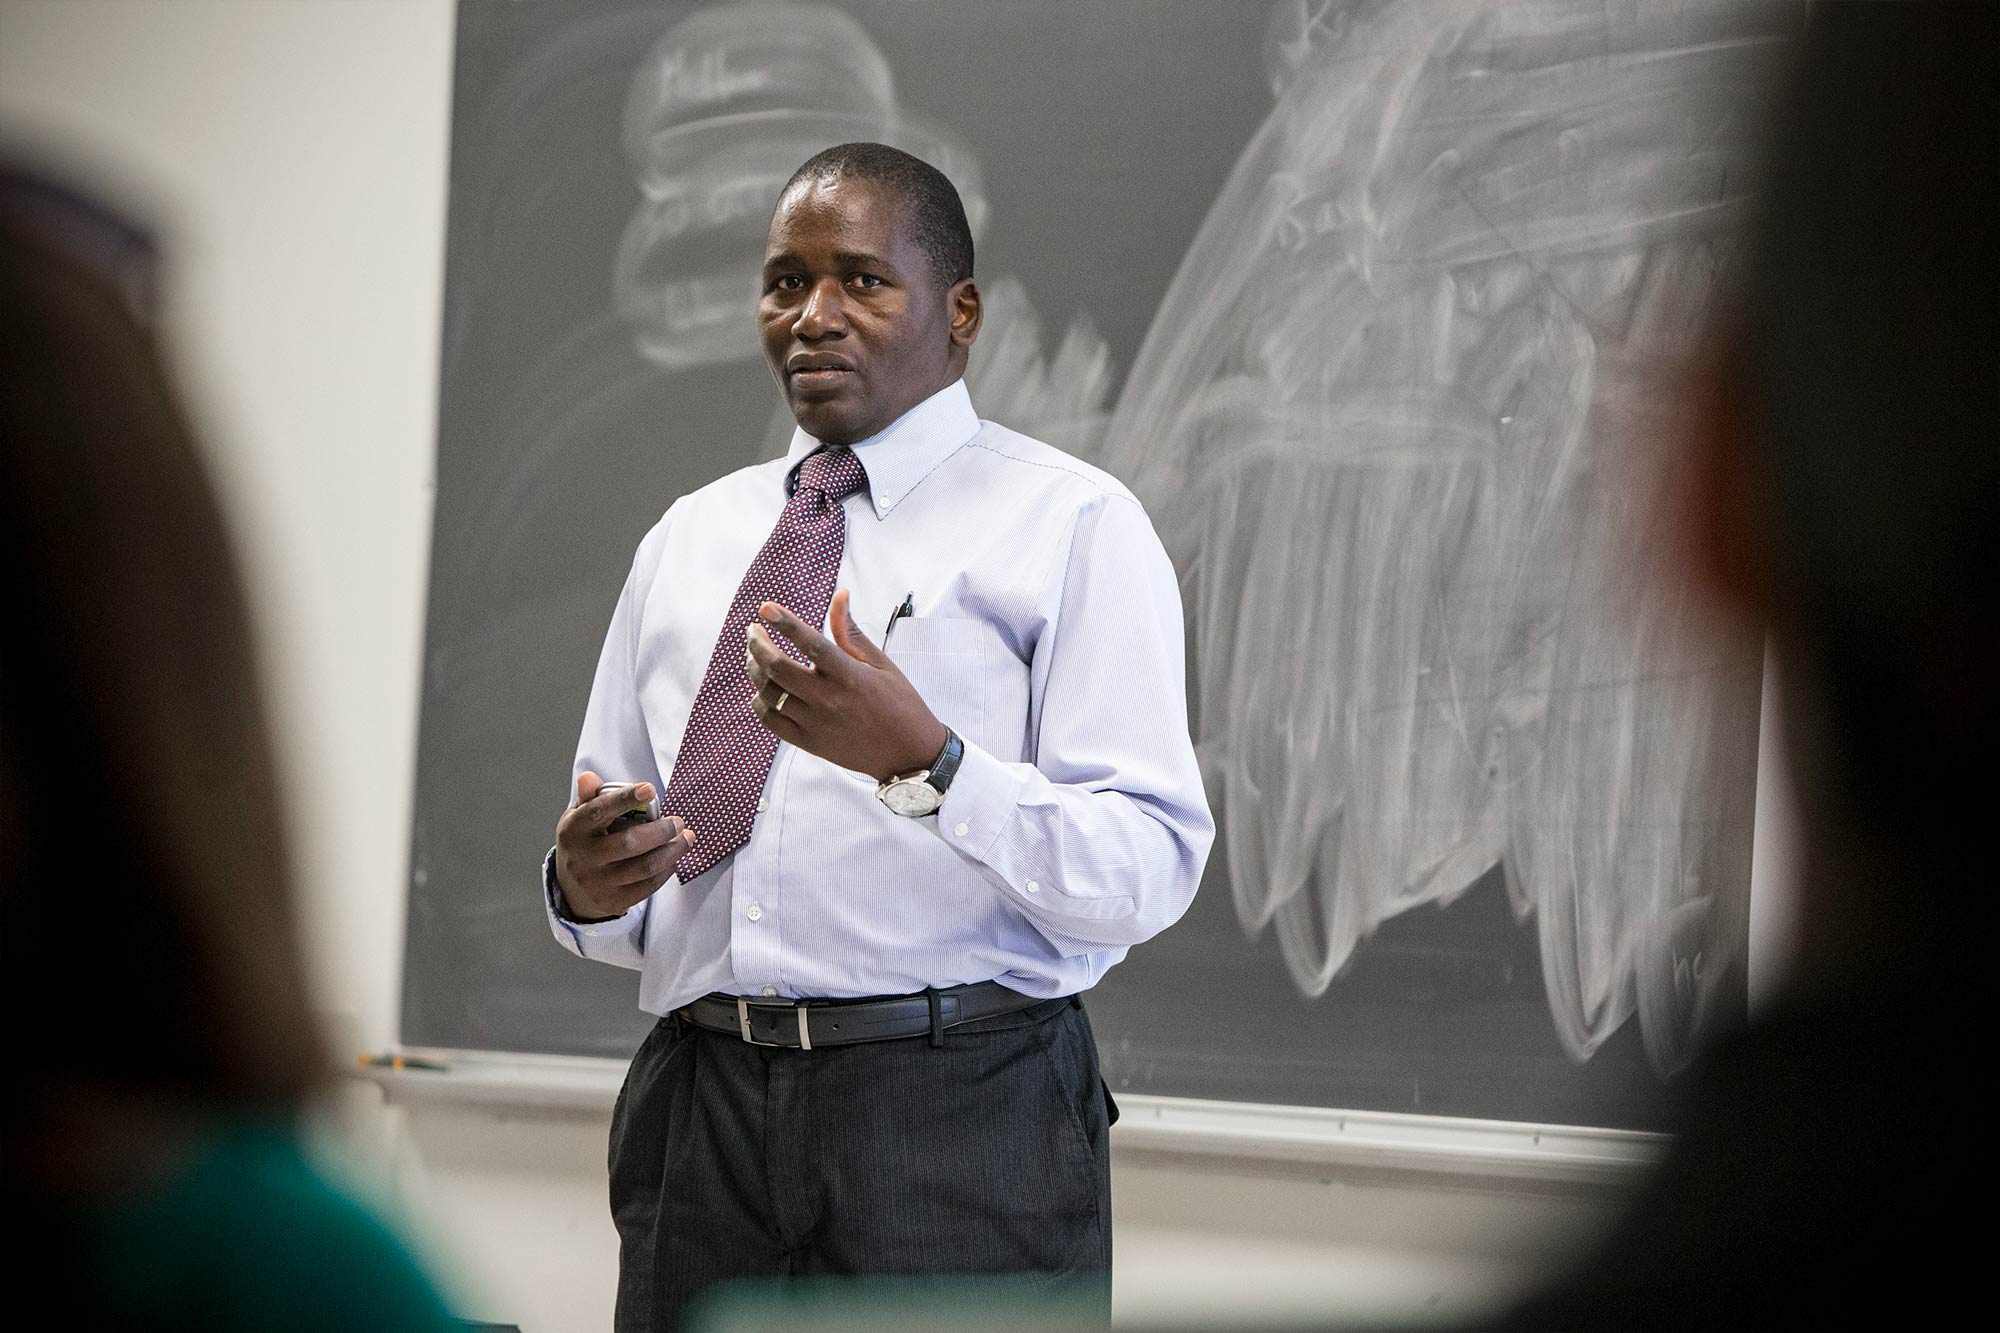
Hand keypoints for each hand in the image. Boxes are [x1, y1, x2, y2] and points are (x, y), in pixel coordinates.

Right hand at [553, 771, 694, 919]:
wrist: (572, 889)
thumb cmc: (584, 841)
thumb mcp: (579, 817)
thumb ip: (589, 797)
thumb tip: (590, 777)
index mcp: (575, 830)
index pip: (599, 812)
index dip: (625, 799)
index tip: (650, 789)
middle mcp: (584, 858)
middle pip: (630, 843)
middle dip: (661, 831)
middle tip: (678, 822)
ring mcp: (598, 883)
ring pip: (645, 867)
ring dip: (672, 851)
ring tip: (686, 838)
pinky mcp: (614, 902)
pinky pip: (649, 886)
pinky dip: (667, 870)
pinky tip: (674, 858)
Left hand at [745, 588, 949, 783]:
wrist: (907, 753)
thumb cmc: (899, 703)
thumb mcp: (880, 663)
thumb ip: (850, 632)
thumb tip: (839, 595)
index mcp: (850, 676)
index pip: (811, 643)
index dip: (785, 623)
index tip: (766, 608)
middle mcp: (829, 699)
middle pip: (777, 667)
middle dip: (758, 644)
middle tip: (753, 631)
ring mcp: (815, 723)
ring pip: (769, 693)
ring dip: (755, 669)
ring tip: (754, 656)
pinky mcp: (808, 742)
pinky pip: (770, 721)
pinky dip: (759, 702)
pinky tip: (761, 689)